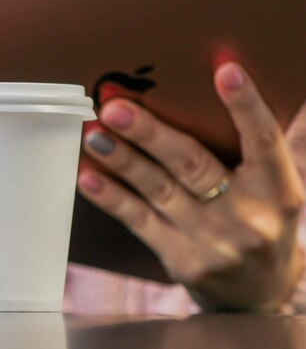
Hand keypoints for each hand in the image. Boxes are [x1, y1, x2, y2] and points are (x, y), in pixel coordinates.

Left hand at [77, 62, 304, 311]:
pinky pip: (139, 221)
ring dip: (121, 159)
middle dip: (150, 134)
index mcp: (279, 190)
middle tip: (115, 108)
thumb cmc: (261, 224)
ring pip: (158, 190)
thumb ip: (252, 150)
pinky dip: (111, 196)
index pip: (264, 141)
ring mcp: (212, 242)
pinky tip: (88, 176)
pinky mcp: (182, 260)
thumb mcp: (274, 189)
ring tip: (93, 133)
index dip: (245, 105)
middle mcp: (248, 217)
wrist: (258, 296)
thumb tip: (215, 88)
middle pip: (193, 165)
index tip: (224, 70)